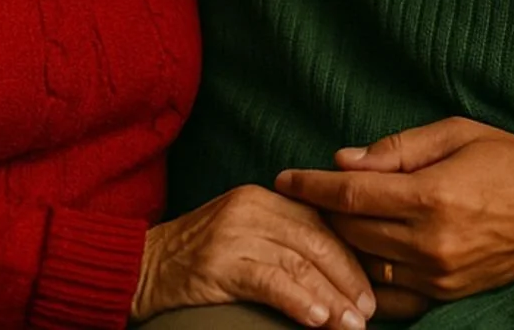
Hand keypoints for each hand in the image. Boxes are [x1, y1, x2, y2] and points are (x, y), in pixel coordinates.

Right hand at [131, 184, 375, 327]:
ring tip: (353, 325)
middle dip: (348, 278)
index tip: (372, 287)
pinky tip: (319, 319)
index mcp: (262, 197)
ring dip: (332, 297)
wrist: (141, 266)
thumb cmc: (198, 259)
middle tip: (369, 311)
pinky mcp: (219, 262)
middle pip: (316, 240)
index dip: (350, 254)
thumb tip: (337, 272)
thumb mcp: (244, 235)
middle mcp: (251, 207)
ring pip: (299, 263)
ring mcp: (234, 232)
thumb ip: (283, 241)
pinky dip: (300, 301)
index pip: (319, 222)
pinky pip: (270, 281)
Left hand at [275, 117, 513, 301]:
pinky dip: (369, 279)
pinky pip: (395, 298)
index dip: (312, 186)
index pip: (352, 196)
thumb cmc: (510, 159)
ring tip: (322, 225)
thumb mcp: (454, 134)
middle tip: (300, 196)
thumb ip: (396, 150)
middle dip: (321, 213)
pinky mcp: (451, 296)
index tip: (285, 178)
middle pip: (352, 233)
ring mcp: (443, 277)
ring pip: (368, 266)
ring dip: (340, 245)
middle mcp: (434, 243)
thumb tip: (343, 160)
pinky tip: (355, 260)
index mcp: (433, 197)